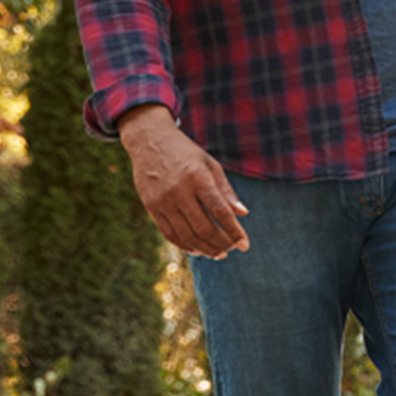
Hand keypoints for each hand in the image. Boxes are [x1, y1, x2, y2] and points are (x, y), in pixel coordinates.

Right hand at [120, 105, 249, 259]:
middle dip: (221, 243)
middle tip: (232, 249)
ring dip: (205, 249)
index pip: (220, 212)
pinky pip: (169, 234)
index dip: (234, 231)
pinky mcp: (151, 208)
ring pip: (186, 235)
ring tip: (219, 253)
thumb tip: (243, 214)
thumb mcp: (210, 165)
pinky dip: (185, 245)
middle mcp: (179, 192)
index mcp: (198, 178)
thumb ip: (226, 191)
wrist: (150, 142)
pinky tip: (198, 249)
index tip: (245, 245)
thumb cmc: (186, 154)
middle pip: (204, 228)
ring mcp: (162, 202)